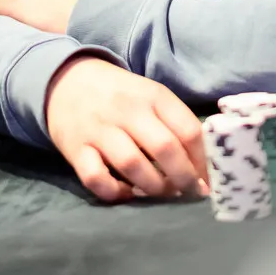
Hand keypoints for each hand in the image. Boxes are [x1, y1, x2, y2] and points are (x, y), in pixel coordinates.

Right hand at [45, 56, 208, 203]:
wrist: (66, 81)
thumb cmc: (120, 95)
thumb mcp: (151, 96)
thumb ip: (175, 123)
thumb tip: (203, 165)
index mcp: (153, 96)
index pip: (188, 130)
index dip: (203, 161)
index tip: (209, 180)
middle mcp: (127, 110)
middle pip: (165, 148)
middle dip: (184, 178)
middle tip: (190, 193)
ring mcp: (100, 130)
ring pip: (133, 165)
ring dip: (153, 187)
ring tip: (161, 192)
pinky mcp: (76, 149)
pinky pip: (96, 178)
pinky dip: (114, 192)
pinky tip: (125, 193)